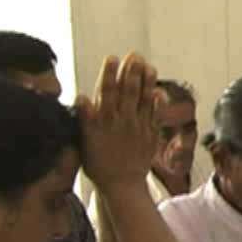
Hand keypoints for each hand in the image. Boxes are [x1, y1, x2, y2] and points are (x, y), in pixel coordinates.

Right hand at [76, 53, 163, 189]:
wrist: (122, 186)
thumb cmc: (98, 164)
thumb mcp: (85, 142)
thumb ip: (86, 119)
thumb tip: (82, 97)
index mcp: (104, 122)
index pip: (107, 93)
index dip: (110, 74)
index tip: (112, 57)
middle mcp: (122, 122)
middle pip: (128, 92)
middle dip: (131, 72)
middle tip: (134, 55)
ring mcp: (138, 129)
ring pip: (143, 101)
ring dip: (146, 83)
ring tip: (149, 67)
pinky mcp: (150, 136)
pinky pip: (155, 117)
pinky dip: (157, 104)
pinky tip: (159, 92)